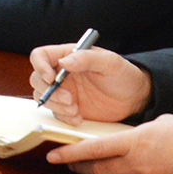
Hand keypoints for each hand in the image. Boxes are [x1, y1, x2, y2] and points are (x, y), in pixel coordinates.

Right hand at [28, 44, 152, 125]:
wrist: (135, 98)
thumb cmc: (124, 75)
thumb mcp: (110, 62)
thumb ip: (87, 58)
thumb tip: (64, 62)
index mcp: (67, 56)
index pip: (40, 56)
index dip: (39, 66)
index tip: (50, 78)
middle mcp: (61, 73)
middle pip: (37, 79)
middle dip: (49, 92)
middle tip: (69, 99)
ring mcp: (63, 91)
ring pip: (43, 98)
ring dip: (55, 106)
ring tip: (75, 109)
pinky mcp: (68, 108)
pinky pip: (56, 114)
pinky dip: (64, 118)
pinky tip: (79, 117)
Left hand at [46, 115, 172, 173]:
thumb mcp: (161, 123)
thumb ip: (138, 133)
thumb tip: (126, 140)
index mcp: (136, 143)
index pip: (93, 150)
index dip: (70, 154)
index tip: (53, 157)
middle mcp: (137, 165)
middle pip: (98, 170)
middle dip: (78, 168)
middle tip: (65, 165)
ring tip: (84, 170)